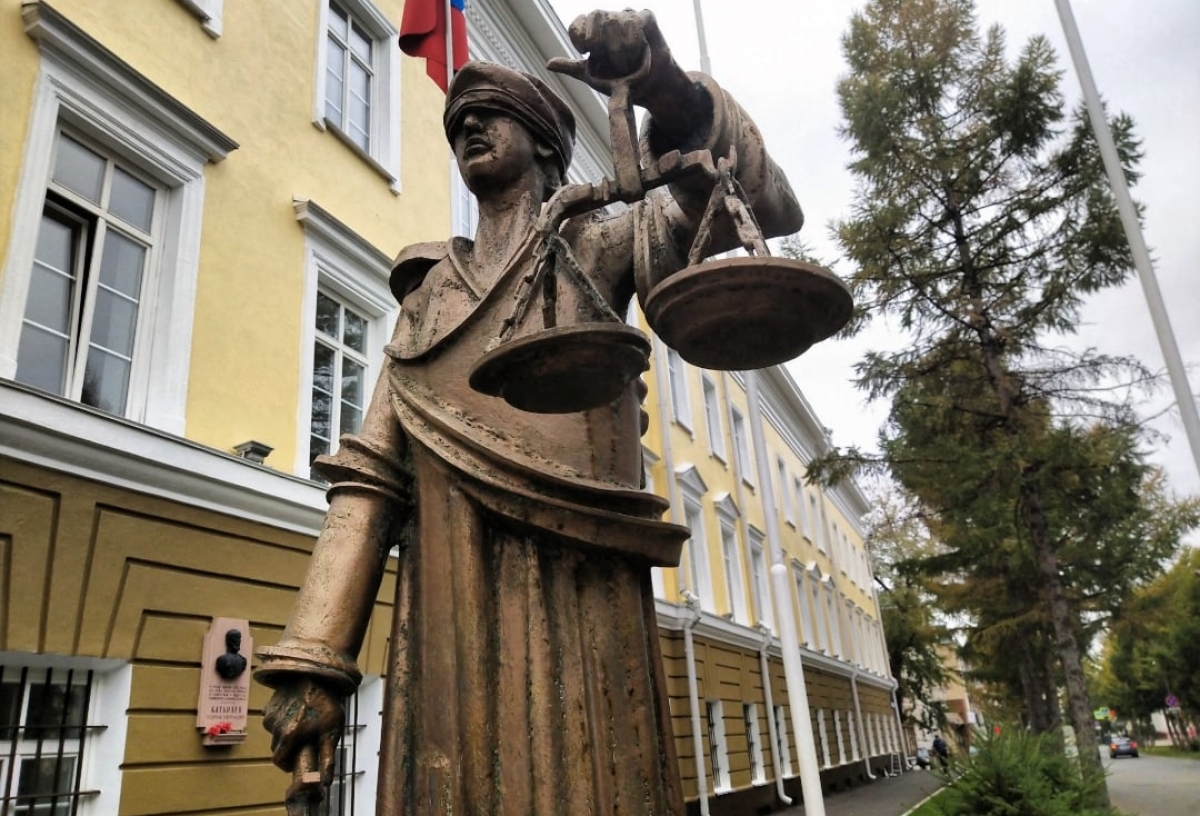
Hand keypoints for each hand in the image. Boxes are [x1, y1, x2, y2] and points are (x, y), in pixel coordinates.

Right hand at [261, 677, 344, 782]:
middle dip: (289, 747)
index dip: (288, 763)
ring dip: (286, 732)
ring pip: (275, 733)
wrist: (316, 672)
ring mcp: (270, 714)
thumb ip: (327, 757)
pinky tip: (297, 709)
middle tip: (306, 737)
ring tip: (304, 720)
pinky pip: (274, 719)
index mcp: (288, 736)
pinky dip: (283, 719)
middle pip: (278, 747)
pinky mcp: (270, 704)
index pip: (279, 761)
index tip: (298, 759)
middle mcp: (274, 726)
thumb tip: (325, 781)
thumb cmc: (326, 701)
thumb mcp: (331, 730)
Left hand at [550, 10, 667, 91]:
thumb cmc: (623, 80)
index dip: (580, 39)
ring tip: (628, 64)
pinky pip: (634, 22)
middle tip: (612, 63)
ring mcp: (626, 16)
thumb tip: (548, 64)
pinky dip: (635, 41)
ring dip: (621, 51)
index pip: (577, 24)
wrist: (651, 88)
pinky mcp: (645, 17)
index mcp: (592, 30)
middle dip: (601, 43)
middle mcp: (608, 19)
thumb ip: (573, 67)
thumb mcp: (594, 77)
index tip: (588, 54)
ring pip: (616, 21)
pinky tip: (640, 51)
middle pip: (595, 16)